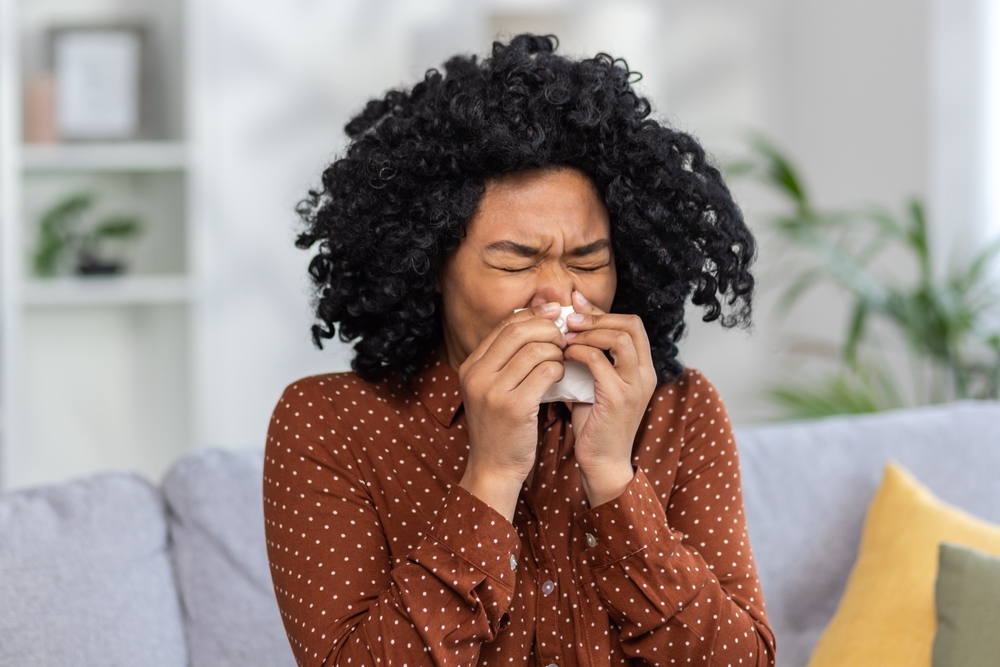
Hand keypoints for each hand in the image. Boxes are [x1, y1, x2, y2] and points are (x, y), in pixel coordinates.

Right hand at [458, 302, 566, 520]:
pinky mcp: (514, 407)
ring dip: (556, 351)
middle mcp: (477, 375)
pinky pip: (545, 372)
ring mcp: (493, 391)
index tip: (553, 313)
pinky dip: (559, 369)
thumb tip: (535, 319)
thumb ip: (507, 358)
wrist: (493, 468)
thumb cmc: (501, 426)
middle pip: (518, 331)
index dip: (532, 314)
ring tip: (562, 360)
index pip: (504, 325)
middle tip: (564, 336)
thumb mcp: (493, 388)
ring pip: (535, 350)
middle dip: (547, 328)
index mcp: (470, 366)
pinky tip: (561, 376)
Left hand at [564, 291, 656, 506]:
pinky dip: (580, 352)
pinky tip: (564, 355)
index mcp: (643, 368)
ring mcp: (635, 386)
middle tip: (569, 317)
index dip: (603, 311)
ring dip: (589, 331)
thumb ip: (588, 356)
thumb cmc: (594, 423)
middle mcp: (646, 374)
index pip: (632, 324)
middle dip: (598, 315)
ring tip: (566, 334)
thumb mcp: (594, 382)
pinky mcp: (619, 398)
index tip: (576, 304)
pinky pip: (599, 361)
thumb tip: (568, 326)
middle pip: (632, 324)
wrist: (602, 463)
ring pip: (620, 338)